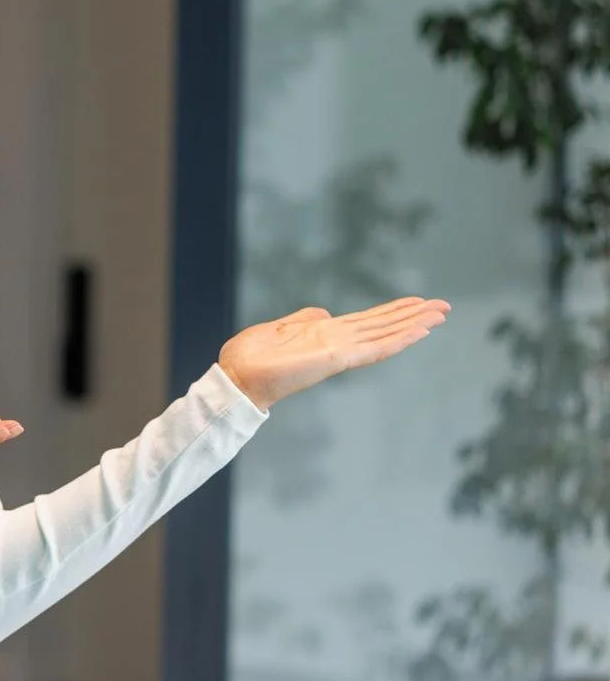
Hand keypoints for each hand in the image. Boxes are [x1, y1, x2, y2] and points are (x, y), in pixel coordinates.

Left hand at [219, 296, 450, 411]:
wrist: (237, 378)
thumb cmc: (251, 359)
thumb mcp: (279, 329)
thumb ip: (303, 321)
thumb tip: (324, 313)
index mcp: (325, 335)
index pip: (367, 322)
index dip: (392, 312)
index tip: (416, 302)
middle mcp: (338, 343)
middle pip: (383, 327)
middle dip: (413, 316)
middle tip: (443, 306)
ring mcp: (341, 352)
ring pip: (386, 336)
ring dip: (414, 325)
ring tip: (440, 314)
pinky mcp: (338, 359)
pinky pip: (374, 349)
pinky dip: (399, 340)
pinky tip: (420, 331)